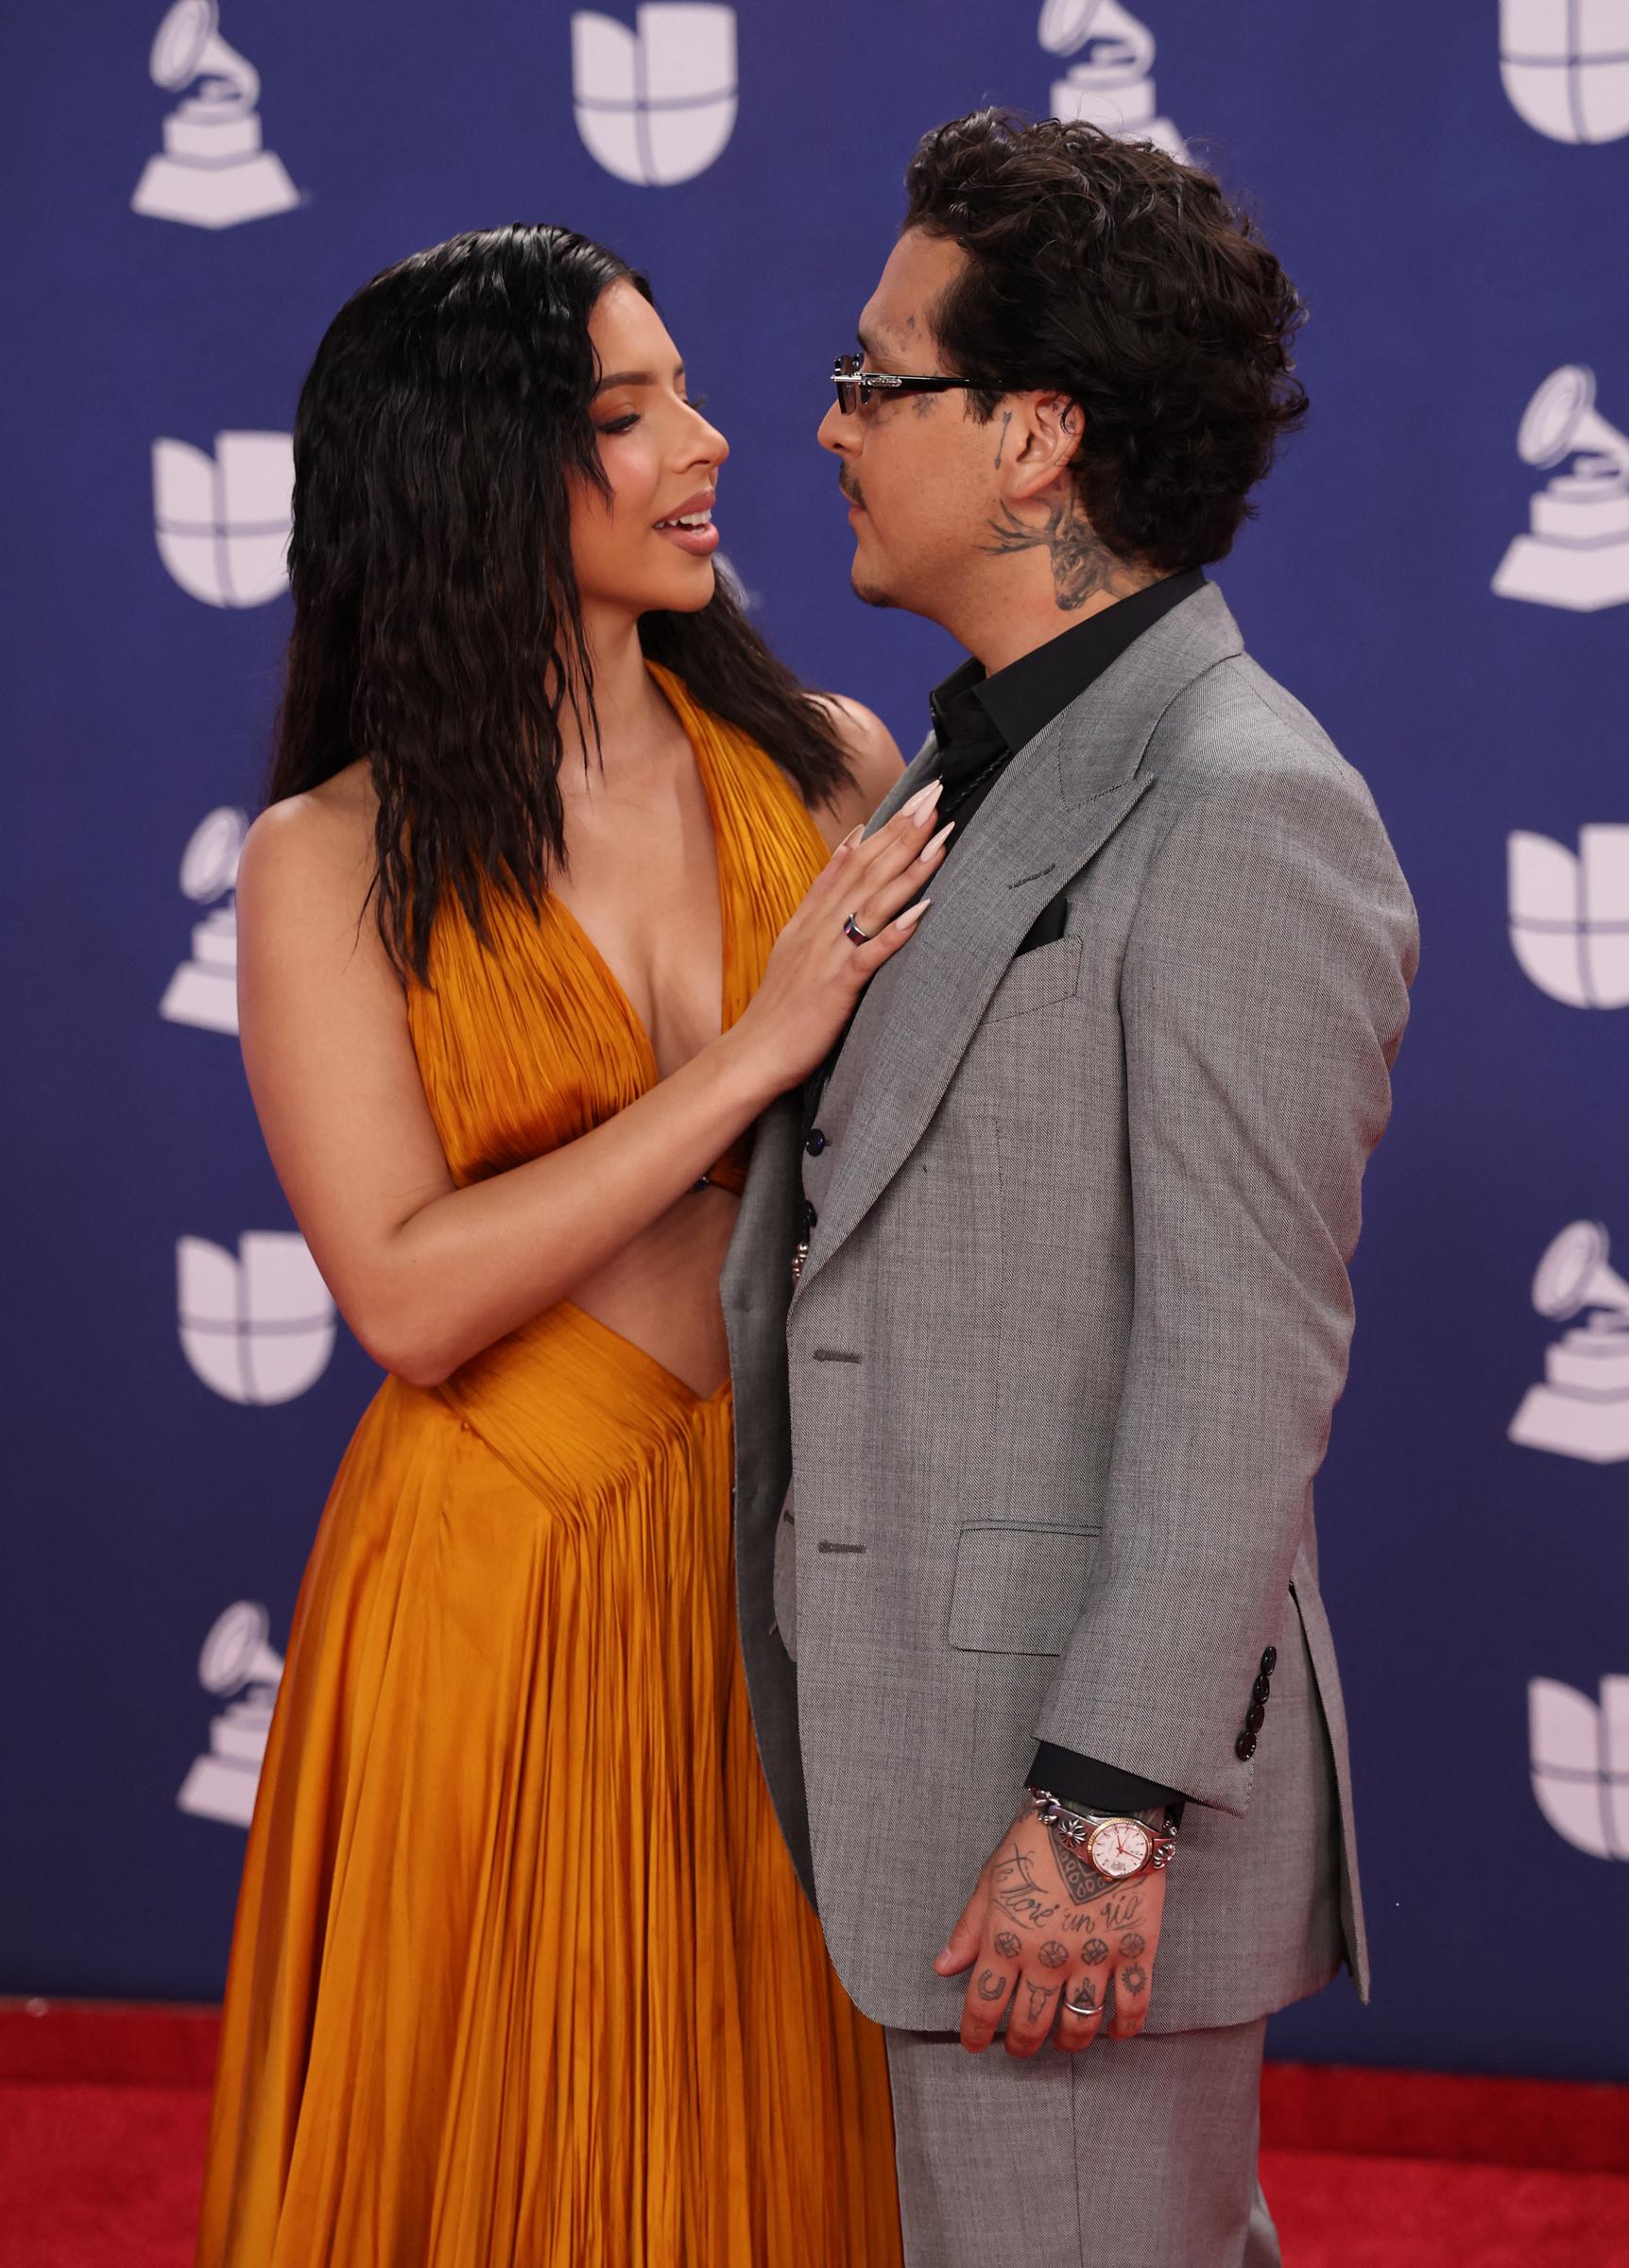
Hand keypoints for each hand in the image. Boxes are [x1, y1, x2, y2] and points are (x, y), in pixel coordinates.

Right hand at [728, 780, 950, 1094]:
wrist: (753, 1053)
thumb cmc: (781, 1006)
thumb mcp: (796, 939)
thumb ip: (822, 894)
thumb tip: (848, 846)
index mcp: (814, 917)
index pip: (855, 860)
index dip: (889, 827)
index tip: (920, 797)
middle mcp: (822, 928)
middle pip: (869, 870)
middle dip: (906, 832)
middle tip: (938, 796)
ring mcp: (829, 955)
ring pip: (874, 903)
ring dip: (909, 870)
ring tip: (940, 838)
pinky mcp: (836, 987)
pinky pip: (869, 956)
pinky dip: (895, 932)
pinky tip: (921, 912)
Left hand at [934, 1799, 1168, 2056]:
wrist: (1096, 1811)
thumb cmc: (1037, 1841)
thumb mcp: (991, 1879)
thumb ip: (968, 1929)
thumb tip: (942, 1968)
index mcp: (1007, 1940)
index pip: (983, 2005)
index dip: (975, 2032)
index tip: (974, 2044)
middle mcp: (1048, 1958)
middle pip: (1031, 2024)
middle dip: (1021, 2044)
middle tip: (1020, 2048)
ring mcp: (1093, 1957)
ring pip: (1080, 2024)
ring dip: (1070, 2042)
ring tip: (1065, 2043)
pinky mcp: (1135, 1950)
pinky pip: (1133, 2005)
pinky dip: (1126, 2027)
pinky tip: (1116, 2032)